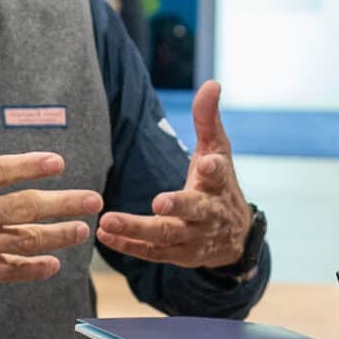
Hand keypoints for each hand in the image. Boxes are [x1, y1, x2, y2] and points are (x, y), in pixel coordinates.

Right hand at [0, 101, 106, 300]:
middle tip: (92, 200)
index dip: (29, 167)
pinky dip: (33, 268)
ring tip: (81, 230)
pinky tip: (54, 264)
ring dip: (57, 236)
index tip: (57, 163)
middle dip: (62, 204)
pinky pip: (10, 270)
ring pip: (23, 240)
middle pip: (22, 208)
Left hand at [97, 80, 251, 268]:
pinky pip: (151, 252)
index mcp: (219, 185)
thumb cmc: (219, 185)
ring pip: (165, 235)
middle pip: (193, 211)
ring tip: (108, 221)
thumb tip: (212, 83)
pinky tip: (104, 235)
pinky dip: (128, 245)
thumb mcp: (218, 150)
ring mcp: (193, 237)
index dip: (214, 168)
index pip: (220, 174)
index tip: (207, 163)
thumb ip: (208, 119)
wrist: (234, 238)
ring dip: (137, 229)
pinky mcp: (177, 255)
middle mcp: (208, 214)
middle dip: (176, 207)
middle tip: (158, 203)